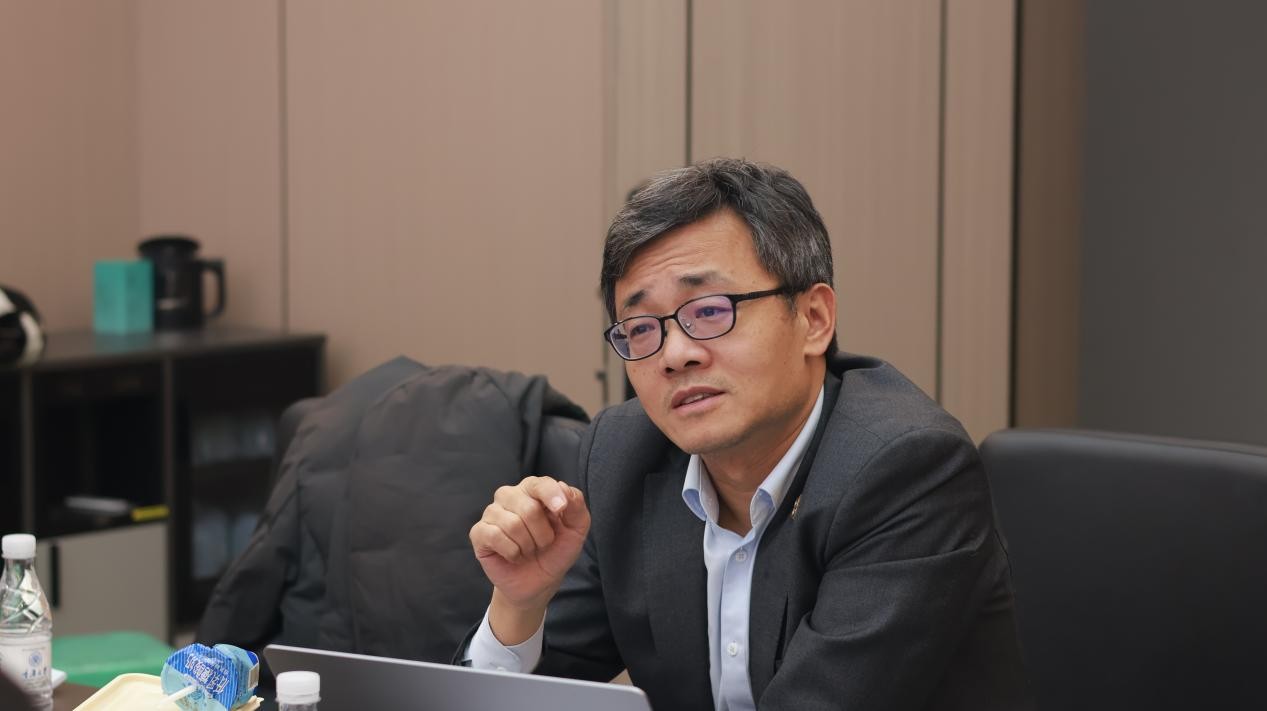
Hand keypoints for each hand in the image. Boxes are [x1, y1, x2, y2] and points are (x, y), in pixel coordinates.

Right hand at [469, 476, 590, 642]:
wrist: (539, 583)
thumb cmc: (556, 551)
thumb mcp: (576, 530)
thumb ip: (576, 506)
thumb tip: (563, 487)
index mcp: (533, 490)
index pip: (539, 484)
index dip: (551, 494)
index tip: (561, 510)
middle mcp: (510, 496)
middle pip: (528, 507)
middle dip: (542, 534)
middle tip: (543, 544)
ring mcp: (492, 513)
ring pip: (512, 524)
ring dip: (528, 545)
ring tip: (528, 550)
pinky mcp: (479, 532)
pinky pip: (495, 536)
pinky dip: (512, 552)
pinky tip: (514, 556)